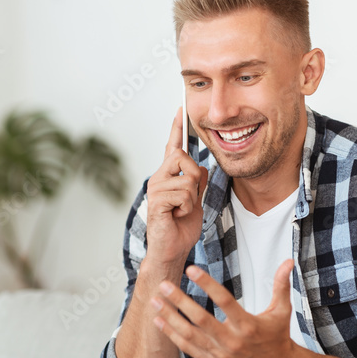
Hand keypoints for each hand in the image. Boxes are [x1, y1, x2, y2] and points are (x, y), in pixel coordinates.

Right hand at [144, 109, 209, 269]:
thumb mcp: (195, 201)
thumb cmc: (181, 228)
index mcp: (167, 176)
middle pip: (183, 158)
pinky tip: (177, 217)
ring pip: (188, 180)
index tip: (180, 108)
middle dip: (195, 179)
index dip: (177, 128)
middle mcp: (158, 178)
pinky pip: (183, 195)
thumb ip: (197, 183)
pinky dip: (187, 209)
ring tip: (181, 212)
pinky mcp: (156, 201)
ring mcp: (155, 188)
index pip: (172, 147)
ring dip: (192, 200)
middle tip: (189, 199)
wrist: (172, 249)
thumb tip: (202, 167)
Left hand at [149, 259, 298, 357]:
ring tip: (155, 301)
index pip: (225, 301)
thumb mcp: (282, 310)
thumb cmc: (278, 336)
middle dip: (180, 302)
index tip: (192, 269)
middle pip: (201, 320)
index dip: (207, 284)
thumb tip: (288, 261)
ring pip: (190, 335)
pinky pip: (189, 348)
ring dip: (170, 318)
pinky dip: (172, 335)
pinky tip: (159, 320)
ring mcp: (220, 354)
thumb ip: (281, 285)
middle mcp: (232, 341)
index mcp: (248, 326)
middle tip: (165, 285)